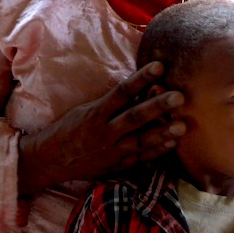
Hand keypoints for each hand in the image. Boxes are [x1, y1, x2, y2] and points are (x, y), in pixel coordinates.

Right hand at [17, 61, 185, 196]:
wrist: (51, 159)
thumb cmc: (68, 129)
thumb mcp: (84, 110)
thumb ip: (110, 104)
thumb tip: (139, 89)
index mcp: (95, 114)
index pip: (122, 92)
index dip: (141, 79)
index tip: (159, 66)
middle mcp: (104, 132)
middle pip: (134, 118)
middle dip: (157, 107)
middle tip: (179, 97)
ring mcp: (111, 152)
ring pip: (140, 141)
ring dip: (162, 133)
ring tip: (182, 125)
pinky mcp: (115, 166)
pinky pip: (139, 158)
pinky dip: (156, 151)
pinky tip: (172, 143)